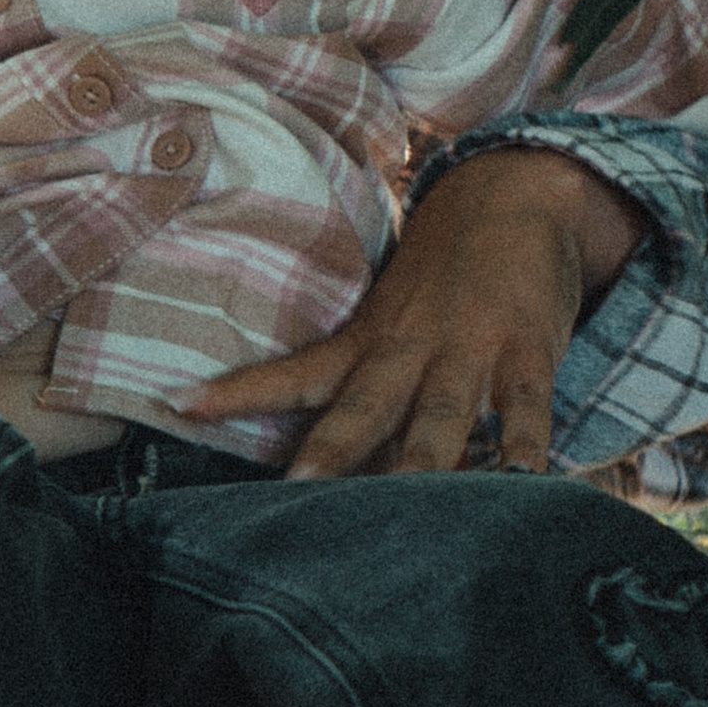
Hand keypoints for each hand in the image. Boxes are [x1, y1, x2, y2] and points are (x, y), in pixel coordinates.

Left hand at [184, 147, 645, 481]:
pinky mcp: (528, 353)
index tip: (179, 405)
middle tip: (295, 493)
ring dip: (421, 463)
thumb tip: (321, 462)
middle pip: (363, 409)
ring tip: (406, 509)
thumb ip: (362, 383)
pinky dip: (525, 446)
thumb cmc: (444, 278)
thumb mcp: (389, 318)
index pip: (294, 373)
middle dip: (330, 453)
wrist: (517, 196)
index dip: (239, 391)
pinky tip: (525, 481)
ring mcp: (469, 350)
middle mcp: (410, 349)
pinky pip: (526, 408)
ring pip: (440, 416)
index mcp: (368, 342)